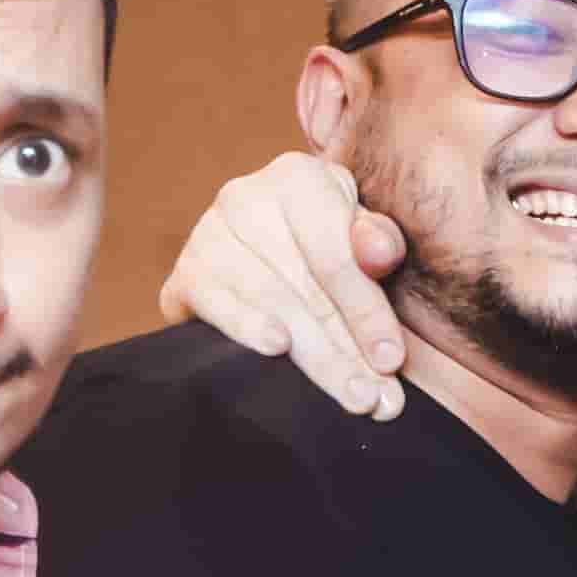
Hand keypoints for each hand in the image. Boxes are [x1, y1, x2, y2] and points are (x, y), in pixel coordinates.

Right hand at [166, 150, 411, 419]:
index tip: (392, 359)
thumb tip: (378, 252)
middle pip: (305, 286)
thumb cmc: (330, 248)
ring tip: (352, 396)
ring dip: (314, 357)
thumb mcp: (361, 236)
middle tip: (375, 399)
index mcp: (298, 178)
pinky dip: (245, 326)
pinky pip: (215, 304)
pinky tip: (274, 349)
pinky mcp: (185, 276)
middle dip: (345, 349)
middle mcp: (246, 197)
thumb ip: (379, 241)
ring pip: (270, 302)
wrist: (269, 258)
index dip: (366, 309)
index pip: (335, 253)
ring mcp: (208, 235)